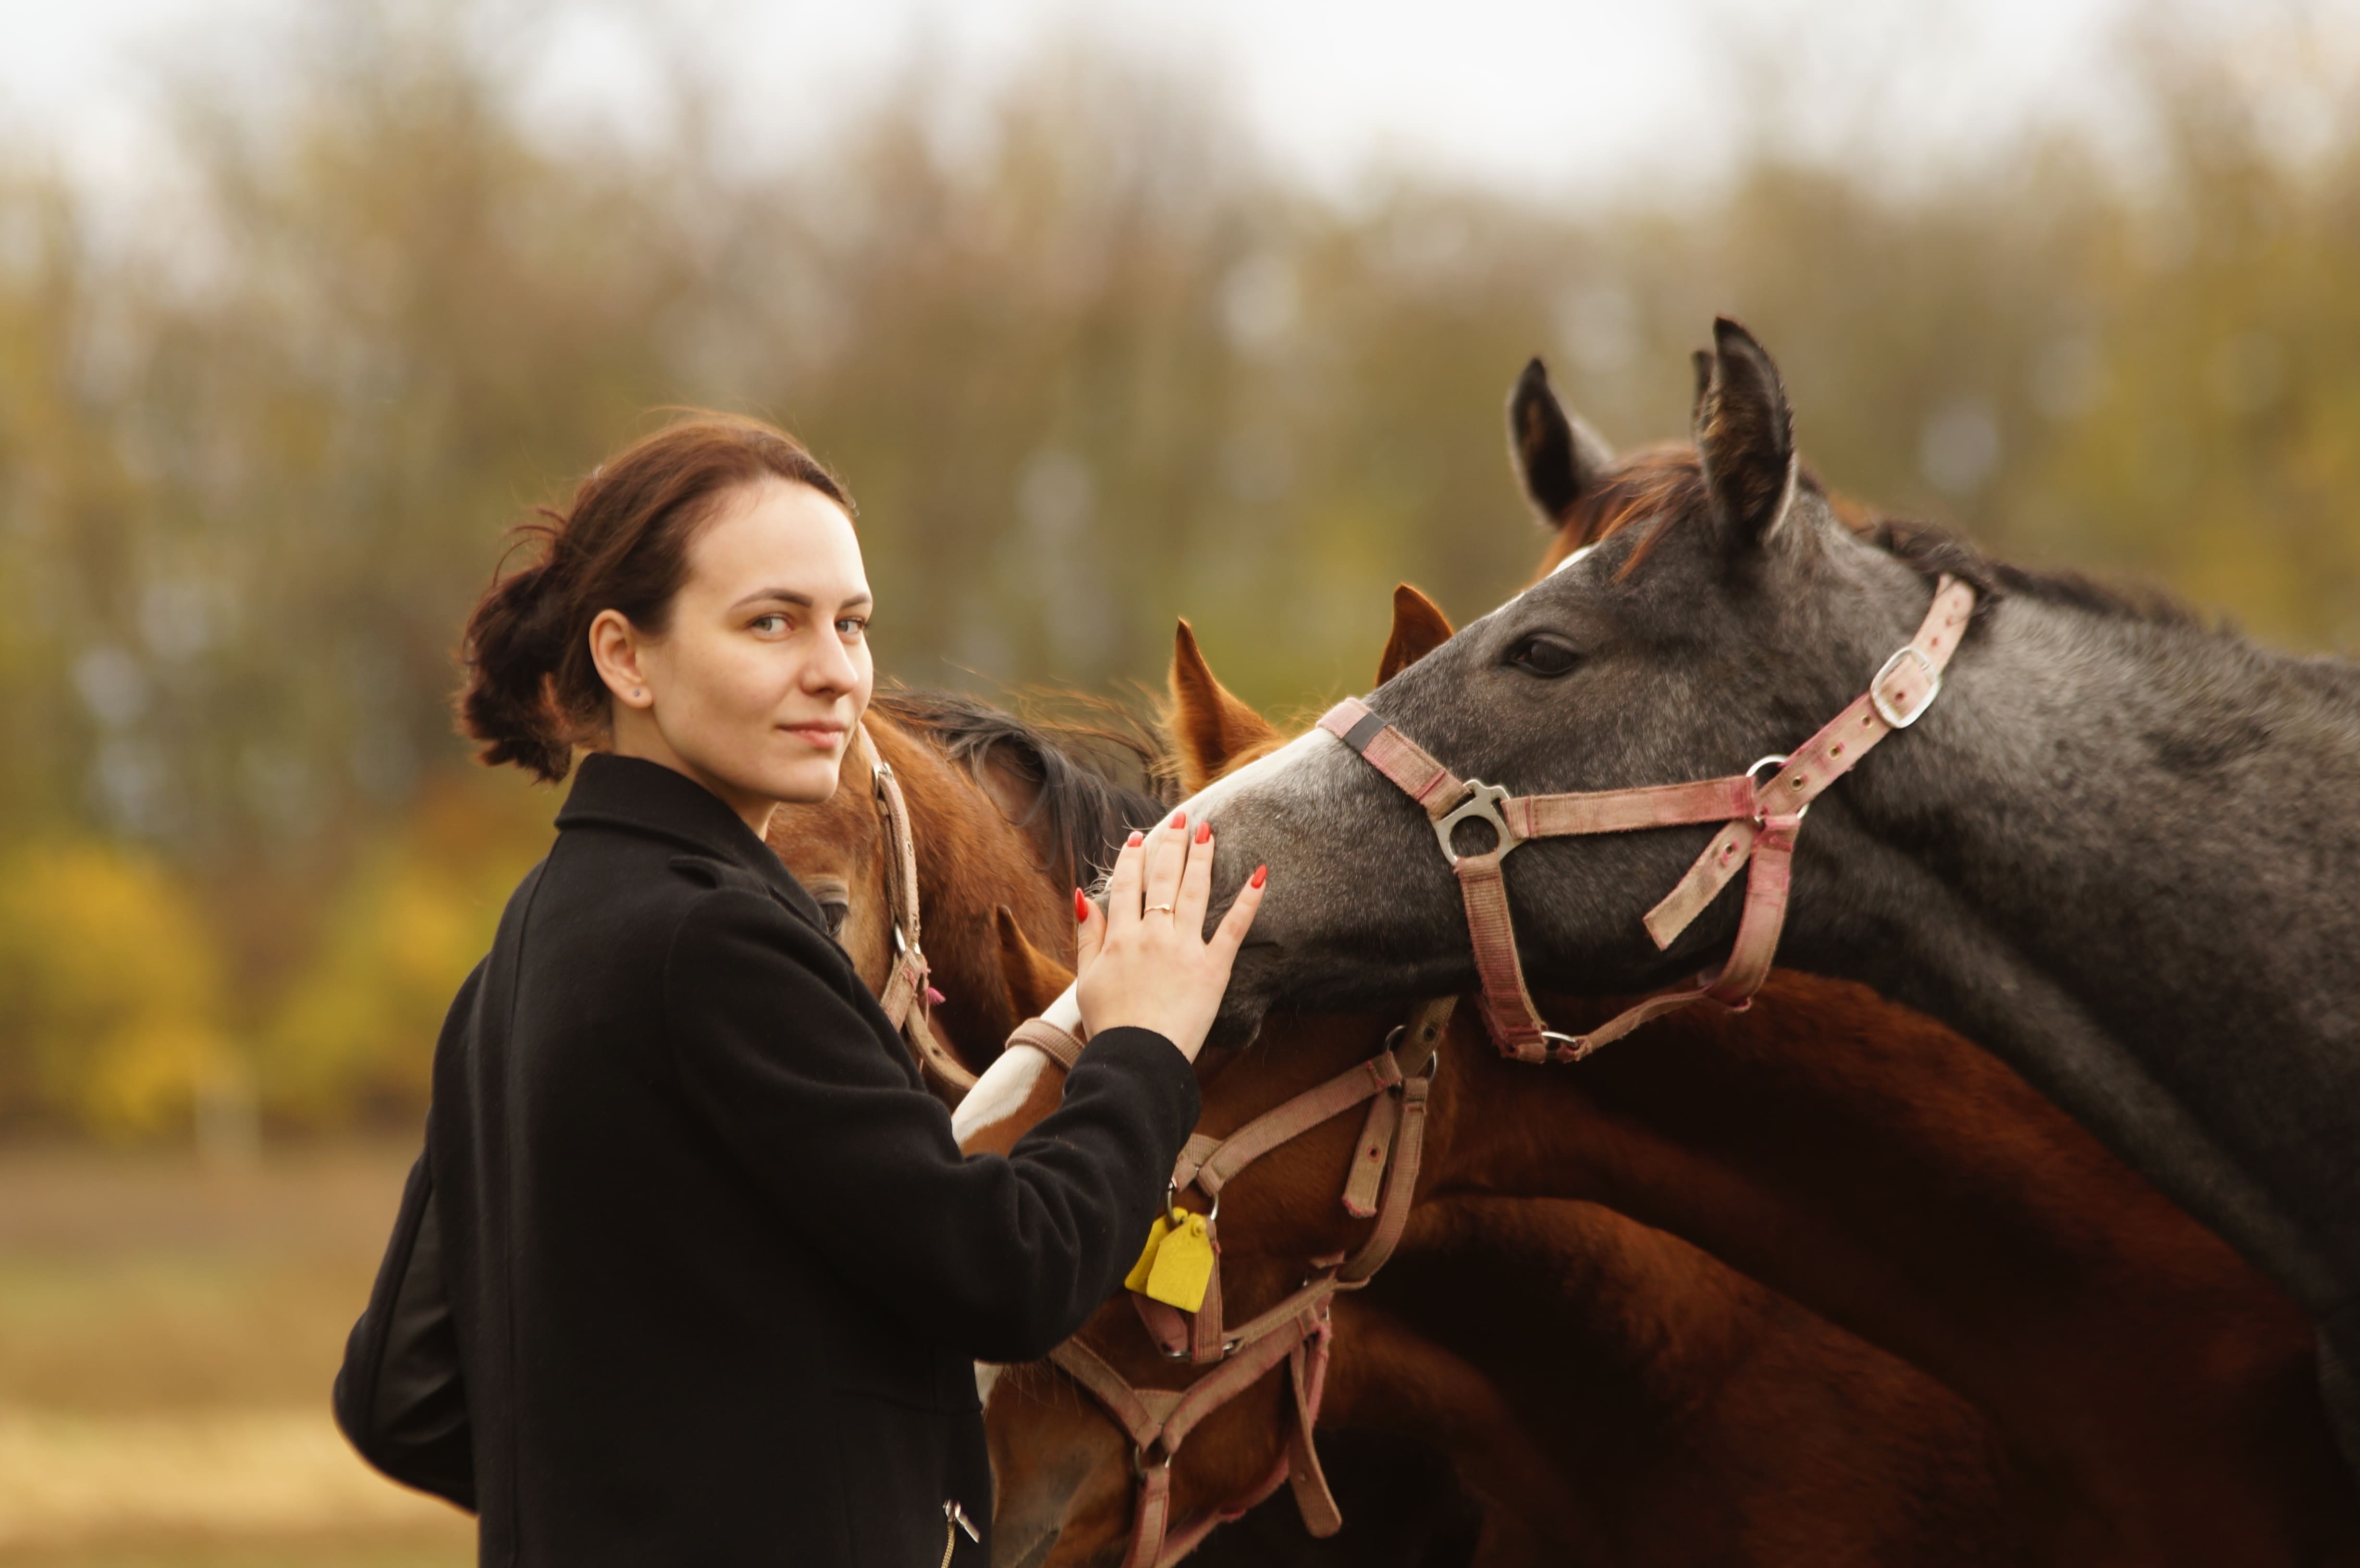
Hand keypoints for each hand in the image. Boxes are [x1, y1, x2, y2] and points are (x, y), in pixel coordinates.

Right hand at [1072, 810, 1265, 1062]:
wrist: (1137, 1059)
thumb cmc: (1110, 1025)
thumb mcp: (1086, 979)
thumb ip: (1087, 935)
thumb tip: (1083, 896)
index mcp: (1121, 938)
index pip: (1128, 885)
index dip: (1134, 857)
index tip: (1139, 837)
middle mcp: (1153, 935)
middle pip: (1162, 878)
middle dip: (1172, 844)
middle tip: (1182, 817)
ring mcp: (1184, 949)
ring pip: (1194, 891)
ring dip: (1202, 856)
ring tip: (1209, 830)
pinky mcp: (1213, 969)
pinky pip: (1233, 927)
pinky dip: (1248, 900)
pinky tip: (1260, 874)